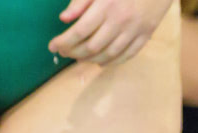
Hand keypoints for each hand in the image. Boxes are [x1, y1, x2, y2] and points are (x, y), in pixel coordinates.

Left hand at [49, 0, 173, 65]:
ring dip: (89, 59)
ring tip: (78, 57)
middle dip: (73, 52)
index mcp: (107, 5)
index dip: (64, 41)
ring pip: (108, 54)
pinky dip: (111, 62)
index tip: (53, 45)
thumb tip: (64, 18)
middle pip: (92, 46)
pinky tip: (99, 61)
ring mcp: (134, 31)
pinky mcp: (145, 36)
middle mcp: (120, 21)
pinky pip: (126, 56)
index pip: (80, 30)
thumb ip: (81, 1)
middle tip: (63, 51)